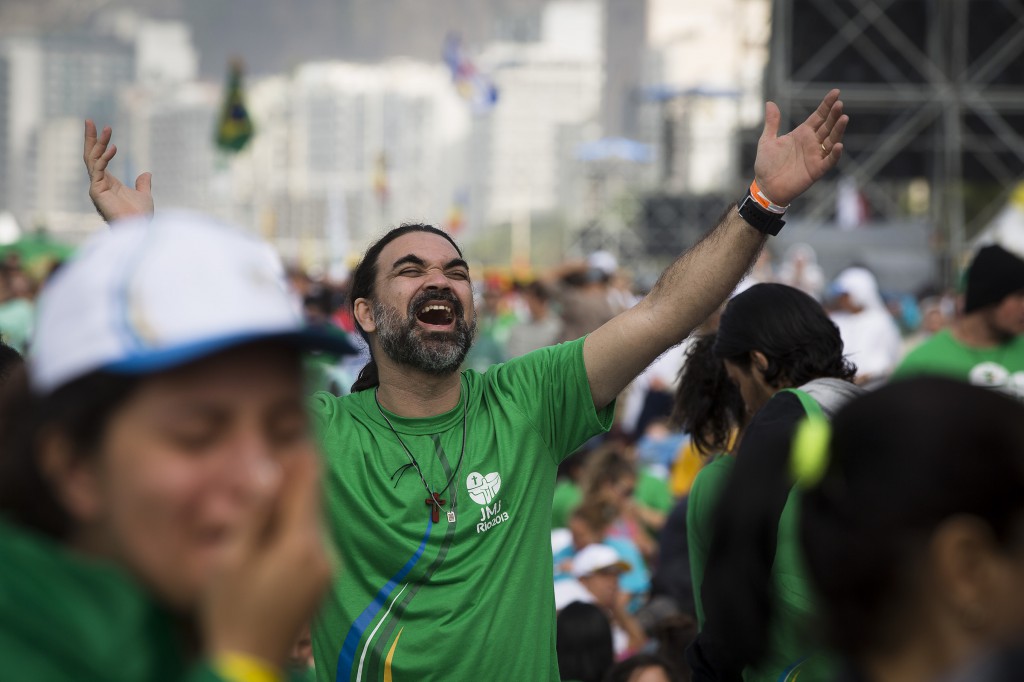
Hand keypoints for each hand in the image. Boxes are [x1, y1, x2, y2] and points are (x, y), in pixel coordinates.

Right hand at [83, 120, 153, 221]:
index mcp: (108, 183)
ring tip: (106, 128)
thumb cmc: (141, 216)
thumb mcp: (144, 195)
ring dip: (98, 143)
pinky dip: (104, 158)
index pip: (99, 159)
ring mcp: (96, 187)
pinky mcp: (96, 191)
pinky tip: (113, 147)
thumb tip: (146, 173)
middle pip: (91, 156)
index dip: (99, 144)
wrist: (139, 228)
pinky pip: (98, 170)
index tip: (102, 128)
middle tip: (89, 120)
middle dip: (91, 138)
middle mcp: (99, 183)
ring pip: (93, 160)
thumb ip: (143, 184)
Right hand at [202, 449, 331, 668]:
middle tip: (281, 450)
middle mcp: (323, 550)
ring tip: (273, 484)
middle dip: (297, 476)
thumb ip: (256, 511)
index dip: (301, 453)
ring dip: (296, 500)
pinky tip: (275, 526)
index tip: (294, 430)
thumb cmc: (231, 610)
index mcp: (301, 542)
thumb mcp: (232, 557)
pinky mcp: (323, 577)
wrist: (250, 663)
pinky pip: (312, 537)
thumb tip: (273, 469)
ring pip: (314, 517)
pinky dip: (297, 523)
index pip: (309, 482)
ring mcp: (327, 566)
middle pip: (314, 498)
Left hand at [753, 89, 847, 205]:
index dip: (827, 105)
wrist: (765, 187)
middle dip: (834, 115)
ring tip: (843, 118)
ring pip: (831, 140)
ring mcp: (815, 156)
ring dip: (838, 130)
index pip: (819, 116)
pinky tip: (838, 145)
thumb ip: (772, 123)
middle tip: (840, 103)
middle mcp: (812, 143)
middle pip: (828, 126)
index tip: (836, 92)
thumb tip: (770, 103)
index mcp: (802, 134)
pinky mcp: (816, 170)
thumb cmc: (766, 165)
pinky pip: (828, 161)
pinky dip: (834, 154)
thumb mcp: (767, 141)